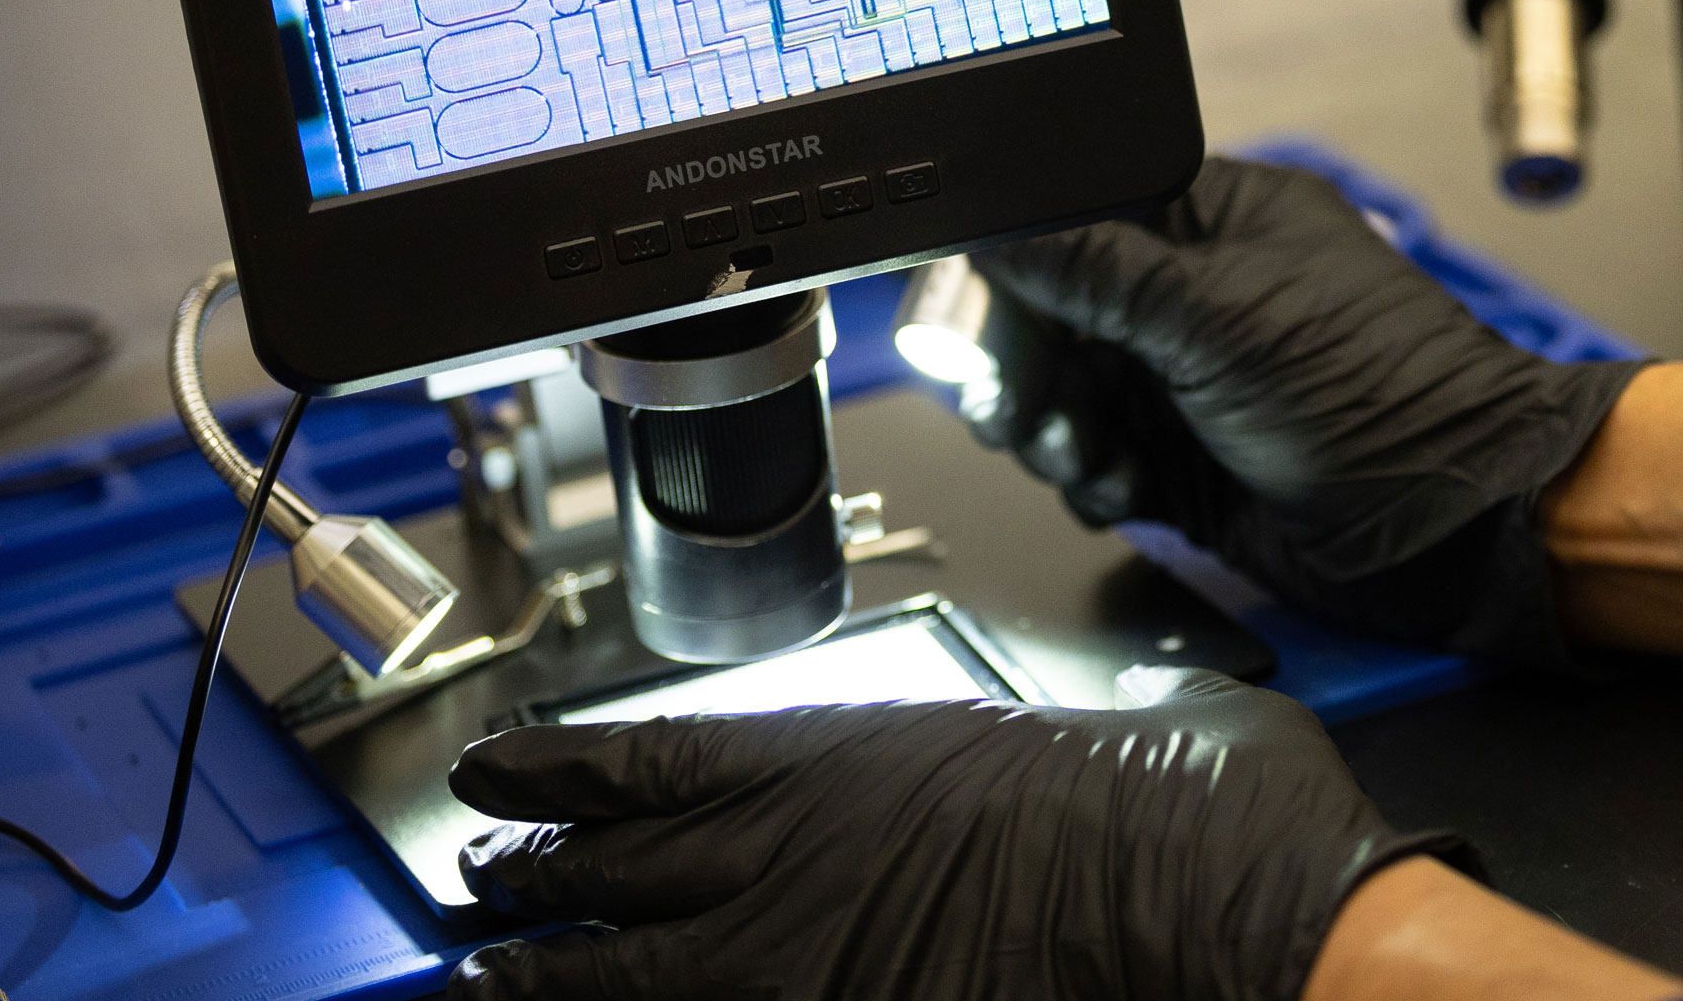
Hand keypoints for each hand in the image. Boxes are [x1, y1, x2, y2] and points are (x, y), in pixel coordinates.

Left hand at [447, 667, 1475, 1000]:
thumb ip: (1081, 726)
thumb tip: (1140, 708)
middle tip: (480, 876)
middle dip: (530, 874)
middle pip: (613, 866)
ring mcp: (801, 956)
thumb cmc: (1170, 806)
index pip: (654, 755)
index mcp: (852, 754)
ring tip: (489, 981)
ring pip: (624, 972)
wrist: (1202, 892)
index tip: (501, 768)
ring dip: (545, 976)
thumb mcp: (1119, 718)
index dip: (558, 765)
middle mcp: (797, 851)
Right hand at [969, 156, 1646, 664]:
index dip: (1023, 265)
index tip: (975, 305)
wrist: (1447, 520)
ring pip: (1071, 398)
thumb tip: (1003, 235)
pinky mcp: (1191, 467)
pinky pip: (1100, 463)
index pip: (1085, 220)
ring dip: (1056, 428)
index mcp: (1221, 224)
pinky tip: (1116, 485)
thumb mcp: (1220, 313)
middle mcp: (1202, 301)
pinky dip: (1092, 478)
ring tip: (1078, 449)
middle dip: (1026, 364)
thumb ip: (1099, 271)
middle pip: (1061, 318)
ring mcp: (1195, 386)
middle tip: (1008, 401)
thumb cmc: (1380, 389)